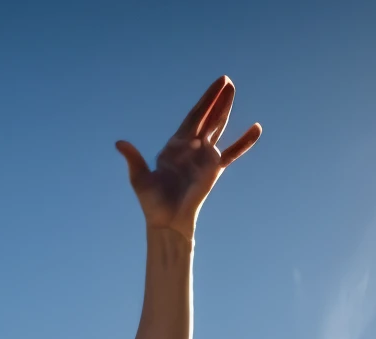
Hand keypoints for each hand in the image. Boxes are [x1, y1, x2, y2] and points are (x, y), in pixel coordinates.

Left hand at [115, 76, 259, 232]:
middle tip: (227, 80)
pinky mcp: (214, 168)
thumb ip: (134, 159)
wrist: (167, 221)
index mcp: (175, 145)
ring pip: (218, 127)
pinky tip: (256, 129)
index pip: (192, 116)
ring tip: (233, 91)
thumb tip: (119, 143)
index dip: (204, 100)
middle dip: (216, 98)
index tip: (215, 85)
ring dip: (225, 109)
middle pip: (207, 116)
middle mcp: (192, 146)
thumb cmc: (152, 202)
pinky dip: (244, 142)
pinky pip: (233, 152)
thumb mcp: (140, 179)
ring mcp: (205, 156)